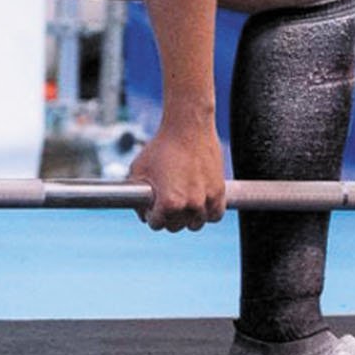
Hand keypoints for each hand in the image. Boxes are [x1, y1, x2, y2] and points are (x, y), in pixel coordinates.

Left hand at [126, 117, 225, 232]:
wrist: (188, 128)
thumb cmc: (161, 146)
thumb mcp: (138, 169)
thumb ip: (135, 193)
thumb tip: (140, 210)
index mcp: (169, 202)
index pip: (156, 224)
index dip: (150, 216)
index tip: (151, 209)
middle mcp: (190, 205)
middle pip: (175, 227)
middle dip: (167, 218)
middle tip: (165, 205)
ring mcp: (206, 199)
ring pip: (195, 224)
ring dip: (187, 217)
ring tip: (181, 205)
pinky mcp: (219, 192)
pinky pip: (214, 215)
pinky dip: (207, 213)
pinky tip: (199, 205)